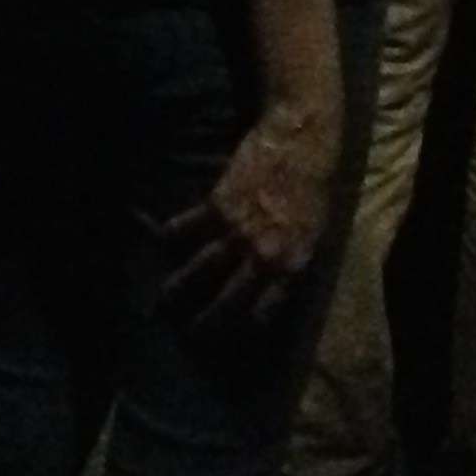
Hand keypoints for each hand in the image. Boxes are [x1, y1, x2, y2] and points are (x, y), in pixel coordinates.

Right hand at [156, 99, 339, 326]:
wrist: (300, 140)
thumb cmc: (315, 184)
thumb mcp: (315, 230)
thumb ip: (294, 257)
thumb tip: (276, 278)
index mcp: (290, 264)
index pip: (266, 309)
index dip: (249, 324)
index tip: (235, 333)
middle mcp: (261, 255)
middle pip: (229, 299)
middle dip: (209, 321)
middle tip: (192, 335)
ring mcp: (236, 231)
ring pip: (201, 268)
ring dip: (180, 287)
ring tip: (164, 301)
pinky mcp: (217, 204)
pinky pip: (188, 227)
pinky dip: (172, 234)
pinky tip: (160, 240)